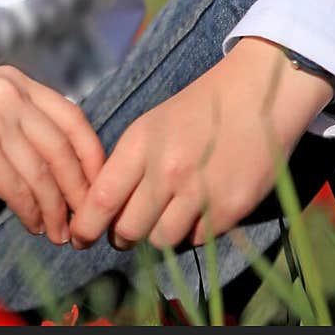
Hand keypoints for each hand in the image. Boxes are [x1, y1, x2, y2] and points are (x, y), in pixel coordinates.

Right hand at [0, 64, 104, 244]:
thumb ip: (16, 120)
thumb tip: (55, 163)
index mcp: (14, 80)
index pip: (73, 117)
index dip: (92, 156)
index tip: (98, 186)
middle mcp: (10, 94)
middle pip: (64, 149)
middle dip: (80, 190)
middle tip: (84, 221)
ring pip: (45, 174)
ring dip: (58, 210)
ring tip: (60, 233)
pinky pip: (21, 190)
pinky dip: (33, 212)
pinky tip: (33, 225)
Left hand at [68, 37, 333, 251]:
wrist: (256, 94)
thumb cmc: (197, 109)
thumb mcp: (151, 125)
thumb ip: (128, 164)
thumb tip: (103, 208)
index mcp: (141, 143)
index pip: (102, 198)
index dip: (86, 226)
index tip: (78, 238)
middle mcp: (167, 169)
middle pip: (129, 229)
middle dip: (121, 237)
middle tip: (123, 233)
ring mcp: (200, 191)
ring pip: (162, 240)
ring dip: (157, 235)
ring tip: (162, 218)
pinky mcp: (231, 207)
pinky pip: (197, 239)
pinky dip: (192, 231)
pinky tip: (197, 210)